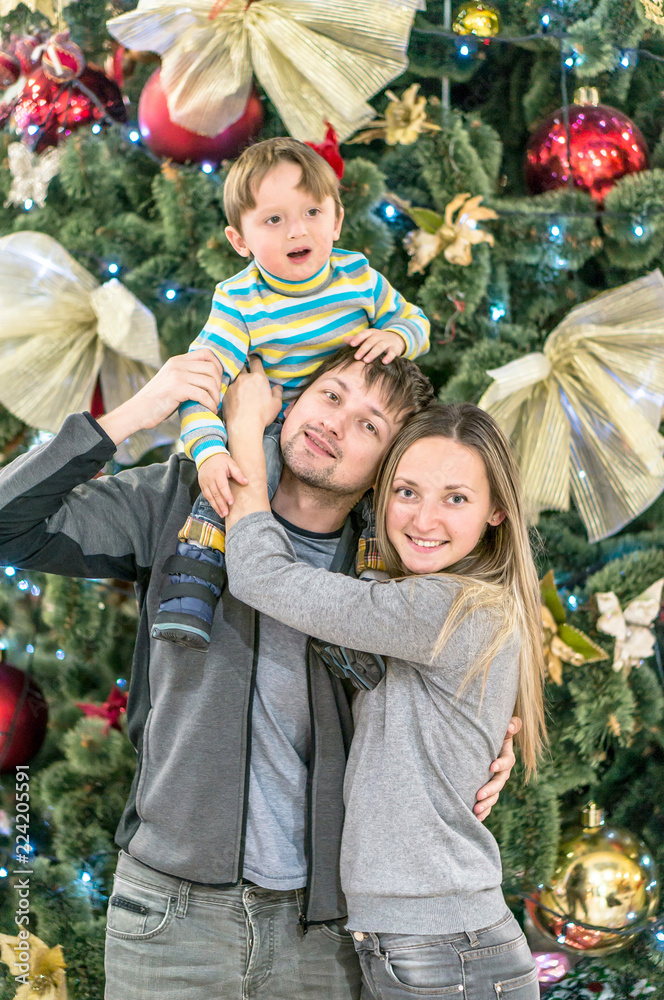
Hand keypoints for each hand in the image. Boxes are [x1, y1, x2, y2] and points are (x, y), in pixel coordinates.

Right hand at [97, 349, 223, 444]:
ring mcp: (177, 375)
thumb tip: (211, 381)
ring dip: (215, 396)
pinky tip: (210, 410)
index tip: (218, 381)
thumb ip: (187, 376)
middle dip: (219, 384)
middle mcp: (178, 364)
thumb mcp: (172, 381)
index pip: (206, 353)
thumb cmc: (157, 401)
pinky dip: (210, 404)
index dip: (218, 366)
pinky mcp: (177, 389)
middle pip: (211, 367)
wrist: (137, 411)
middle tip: (217, 397)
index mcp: (177, 360)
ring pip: (210, 381)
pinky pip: (203, 394)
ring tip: (213, 406)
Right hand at [198, 452, 247, 518]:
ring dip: (216, 506)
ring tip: (222, 514)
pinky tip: (216, 508)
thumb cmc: (221, 460)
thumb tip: (246, 482)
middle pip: (215, 494)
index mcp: (218, 473)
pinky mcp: (202, 485)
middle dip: (221, 504)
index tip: (231, 502)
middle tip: (226, 513)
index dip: (226, 495)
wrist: (207, 456)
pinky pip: (206, 495)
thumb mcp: (231, 464)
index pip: (222, 486)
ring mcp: (204, 482)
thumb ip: (238, 473)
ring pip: (210, 496)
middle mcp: (210, 479)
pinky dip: (211, 502)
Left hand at [224, 356, 282, 431]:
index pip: (255, 361)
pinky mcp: (225, 395)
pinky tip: (235, 400)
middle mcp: (244, 378)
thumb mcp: (276, 404)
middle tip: (247, 374)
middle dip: (245, 368)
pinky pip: (229, 390)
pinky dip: (232, 392)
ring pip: (235, 379)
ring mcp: (232, 386)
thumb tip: (277, 387)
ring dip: (238, 382)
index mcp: (258, 378)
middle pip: (243, 367)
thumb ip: (277, 392)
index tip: (254, 359)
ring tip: (241, 390)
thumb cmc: (262, 415)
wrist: (244, 426)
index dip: (255, 359)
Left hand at [344, 328, 405, 364]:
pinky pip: (392, 352)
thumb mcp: (368, 338)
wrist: (396, 339)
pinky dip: (389, 357)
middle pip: (371, 341)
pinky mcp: (394, 348)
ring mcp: (387, 342)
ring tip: (367, 360)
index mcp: (371, 333)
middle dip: (363, 349)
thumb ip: (357, 339)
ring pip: (380, 346)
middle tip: (356, 357)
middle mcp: (379, 336)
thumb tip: (344, 339)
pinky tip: (384, 362)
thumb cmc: (377, 340)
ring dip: (373, 353)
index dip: (358, 338)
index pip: (364, 334)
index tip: (351, 344)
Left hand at [473, 716, 521, 822]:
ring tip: (475, 810)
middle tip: (478, 795)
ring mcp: (497, 782)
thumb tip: (511, 725)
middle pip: (499, 782)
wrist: (486, 743)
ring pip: (494, 795)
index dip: (501, 764)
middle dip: (490, 790)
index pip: (507, 761)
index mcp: (507, 756)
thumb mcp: (503, 727)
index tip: (491, 766)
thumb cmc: (495, 733)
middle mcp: (503, 772)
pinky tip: (476, 819)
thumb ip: (511, 725)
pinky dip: (484, 812)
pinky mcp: (489, 790)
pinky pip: (489, 803)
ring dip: (486, 804)